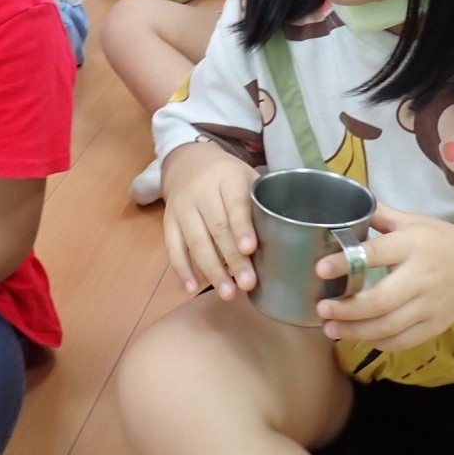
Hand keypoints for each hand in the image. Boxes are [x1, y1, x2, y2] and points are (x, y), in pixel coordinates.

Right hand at [161, 143, 259, 298]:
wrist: (188, 162)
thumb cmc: (228, 177)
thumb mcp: (246, 178)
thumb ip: (260, 203)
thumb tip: (285, 238)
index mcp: (227, 178)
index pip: (235, 204)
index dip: (242, 227)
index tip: (251, 248)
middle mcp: (201, 191)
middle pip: (218, 228)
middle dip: (233, 258)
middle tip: (248, 284)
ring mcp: (182, 207)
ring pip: (195, 241)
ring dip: (212, 270)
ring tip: (228, 293)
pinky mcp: (168, 220)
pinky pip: (173, 247)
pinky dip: (182, 269)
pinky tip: (193, 287)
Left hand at [315, 205, 453, 350]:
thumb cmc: (442, 241)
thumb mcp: (414, 221)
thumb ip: (380, 215)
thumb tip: (346, 203)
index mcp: (413, 245)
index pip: (376, 254)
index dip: (346, 262)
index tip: (320, 269)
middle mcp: (421, 277)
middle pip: (380, 300)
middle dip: (347, 308)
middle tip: (322, 308)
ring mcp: (429, 306)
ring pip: (388, 326)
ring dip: (355, 331)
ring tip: (330, 328)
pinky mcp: (435, 327)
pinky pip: (402, 341)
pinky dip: (378, 343)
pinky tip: (359, 338)